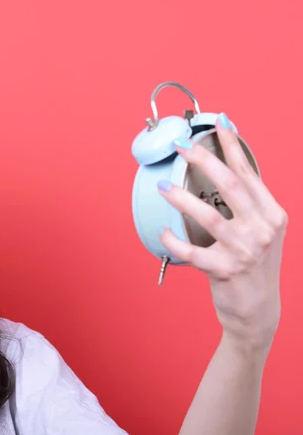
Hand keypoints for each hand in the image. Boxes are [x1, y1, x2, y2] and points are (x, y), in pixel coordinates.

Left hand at [157, 113, 287, 355]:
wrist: (259, 311)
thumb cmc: (254, 266)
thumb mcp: (261, 232)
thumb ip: (247, 206)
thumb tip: (221, 171)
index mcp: (271, 214)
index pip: (249, 173)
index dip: (233, 146)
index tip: (219, 123)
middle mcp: (262, 229)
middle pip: (230, 185)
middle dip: (204, 160)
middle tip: (181, 147)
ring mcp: (244, 250)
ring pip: (209, 215)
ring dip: (182, 198)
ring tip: (163, 186)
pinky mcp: (224, 270)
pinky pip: (191, 251)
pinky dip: (174, 241)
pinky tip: (163, 232)